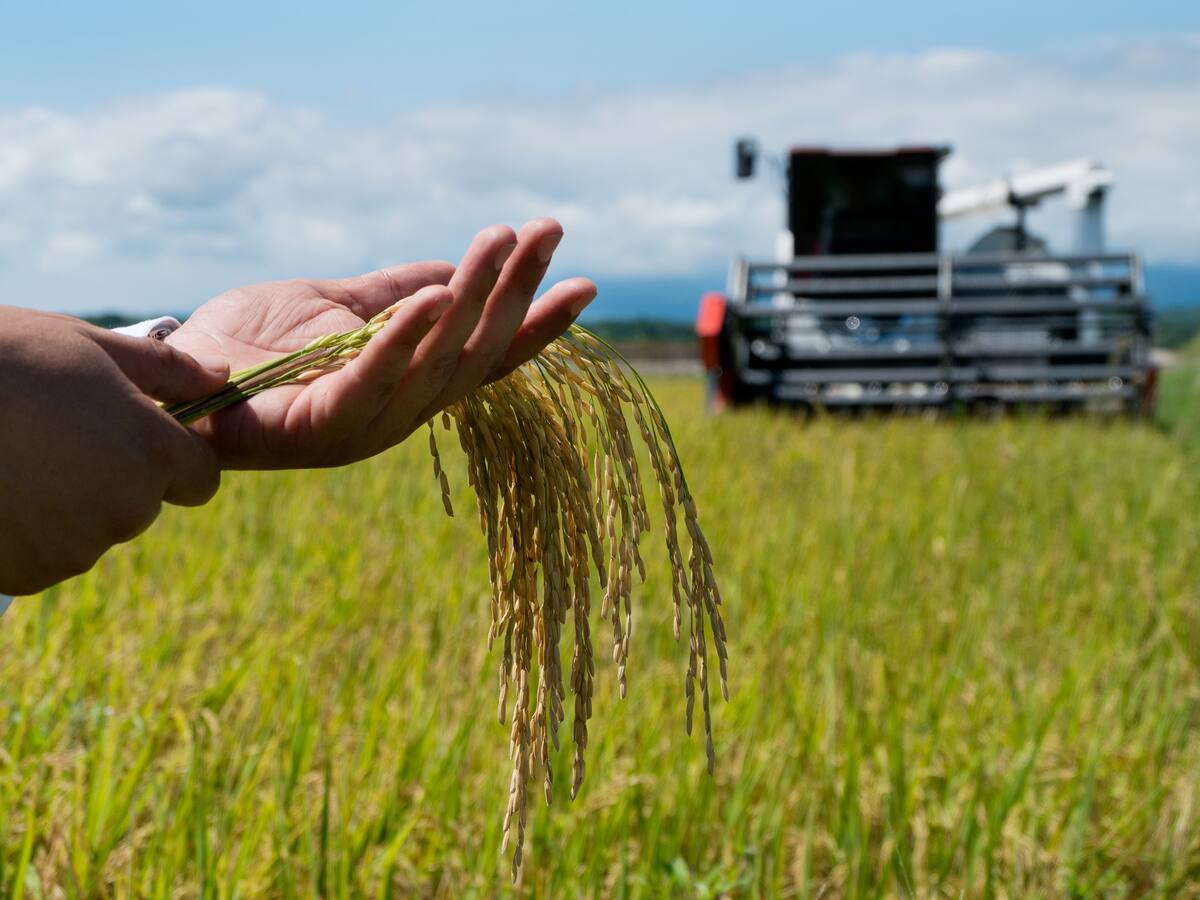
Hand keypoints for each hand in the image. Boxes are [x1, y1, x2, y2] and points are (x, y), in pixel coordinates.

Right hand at [0, 306, 227, 595]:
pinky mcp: (27, 575)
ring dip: (66, 505)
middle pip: (143, 504)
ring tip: (17, 457)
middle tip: (53, 435)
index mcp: (151, 453)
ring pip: (92, 532)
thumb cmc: (1, 360)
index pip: (200, 479)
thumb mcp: (86, 345)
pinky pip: (45, 557)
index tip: (131, 435)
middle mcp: (125, 509)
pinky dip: (26, 533)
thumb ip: (164, 370)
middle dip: (113, 476)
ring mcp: (74, 549)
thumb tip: (221, 377)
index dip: (172, 457)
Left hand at [166, 219, 595, 468]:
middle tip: (547, 233)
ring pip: (437, 360)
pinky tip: (439, 296)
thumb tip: (453, 270)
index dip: (537, 322)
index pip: (488, 356)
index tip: (584, 281)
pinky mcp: (323, 427)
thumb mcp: (338, 306)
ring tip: (500, 242)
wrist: (176, 380)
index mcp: (410, 386)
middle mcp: (400, 413)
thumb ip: (393, 294)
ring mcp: (366, 425)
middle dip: (516, 292)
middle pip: (476, 353)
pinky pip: (375, 379)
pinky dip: (408, 340)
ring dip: (474, 297)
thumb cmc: (255, 345)